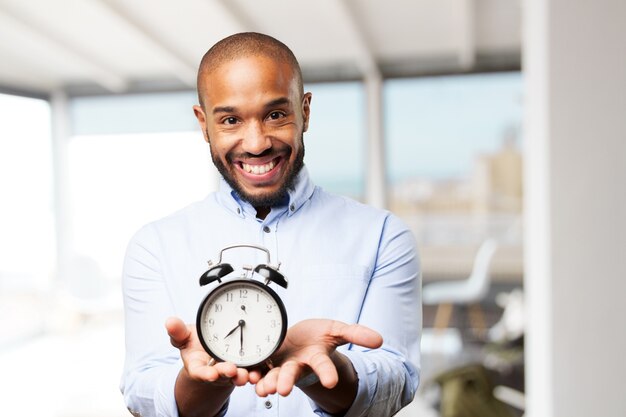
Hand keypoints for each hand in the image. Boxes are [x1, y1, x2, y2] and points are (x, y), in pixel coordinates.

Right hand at [165, 317, 249, 386]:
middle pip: (222, 375)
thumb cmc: (197, 345)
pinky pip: (252, 370)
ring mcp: (231, 372)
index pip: (201, 372)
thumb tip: (169, 321)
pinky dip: (256, 371)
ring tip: (247, 374)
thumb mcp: (186, 338)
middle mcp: (215, 372)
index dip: (205, 374)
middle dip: (227, 373)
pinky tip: (260, 369)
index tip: (210, 375)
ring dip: (243, 375)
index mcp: (199, 367)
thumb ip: (178, 332)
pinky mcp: (245, 368)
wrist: (211, 352)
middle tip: (232, 370)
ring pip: (238, 375)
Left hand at [252, 319, 382, 396]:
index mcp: (316, 356)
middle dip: (286, 382)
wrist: (300, 339)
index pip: (323, 365)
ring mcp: (281, 364)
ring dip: (266, 382)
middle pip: (292, 374)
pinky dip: (252, 374)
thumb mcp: (337, 330)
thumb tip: (379, 339)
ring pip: (272, 375)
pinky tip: (247, 376)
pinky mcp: (266, 361)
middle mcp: (298, 364)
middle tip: (281, 391)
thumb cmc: (318, 336)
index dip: (327, 372)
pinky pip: (258, 369)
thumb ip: (356, 334)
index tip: (331, 381)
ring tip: (262, 389)